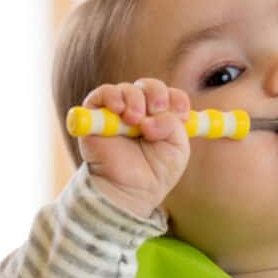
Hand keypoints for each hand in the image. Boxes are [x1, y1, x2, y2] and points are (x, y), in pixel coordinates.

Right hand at [78, 79, 190, 218]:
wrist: (130, 191)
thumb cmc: (155, 172)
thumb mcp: (178, 150)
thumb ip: (173, 126)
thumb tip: (151, 117)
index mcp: (162, 117)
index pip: (170, 95)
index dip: (176, 99)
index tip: (181, 113)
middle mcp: (140, 111)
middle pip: (149, 86)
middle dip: (156, 94)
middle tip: (157, 109)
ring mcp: (118, 112)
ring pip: (127, 89)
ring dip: (135, 99)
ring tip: (135, 120)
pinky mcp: (96, 116)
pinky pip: (101, 93)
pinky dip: (111, 96)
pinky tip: (119, 110)